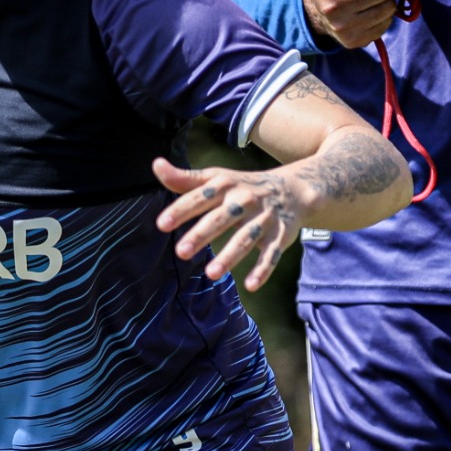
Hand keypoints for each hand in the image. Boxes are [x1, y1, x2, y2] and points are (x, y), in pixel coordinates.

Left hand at [152, 158, 301, 291]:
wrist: (293, 189)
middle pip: (222, 218)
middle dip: (202, 234)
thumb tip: (156, 165)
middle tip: (181, 252)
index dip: (181, 210)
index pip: (200, 197)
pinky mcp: (280, 235)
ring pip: (246, 238)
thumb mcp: (217, 178)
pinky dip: (264, 269)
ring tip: (211, 274)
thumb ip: (185, 178)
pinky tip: (251, 285)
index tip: (162, 224)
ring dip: (230, 256)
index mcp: (225, 186)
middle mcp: (245, 200)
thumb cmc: (243, 186)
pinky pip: (272, 254)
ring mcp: (264, 219)